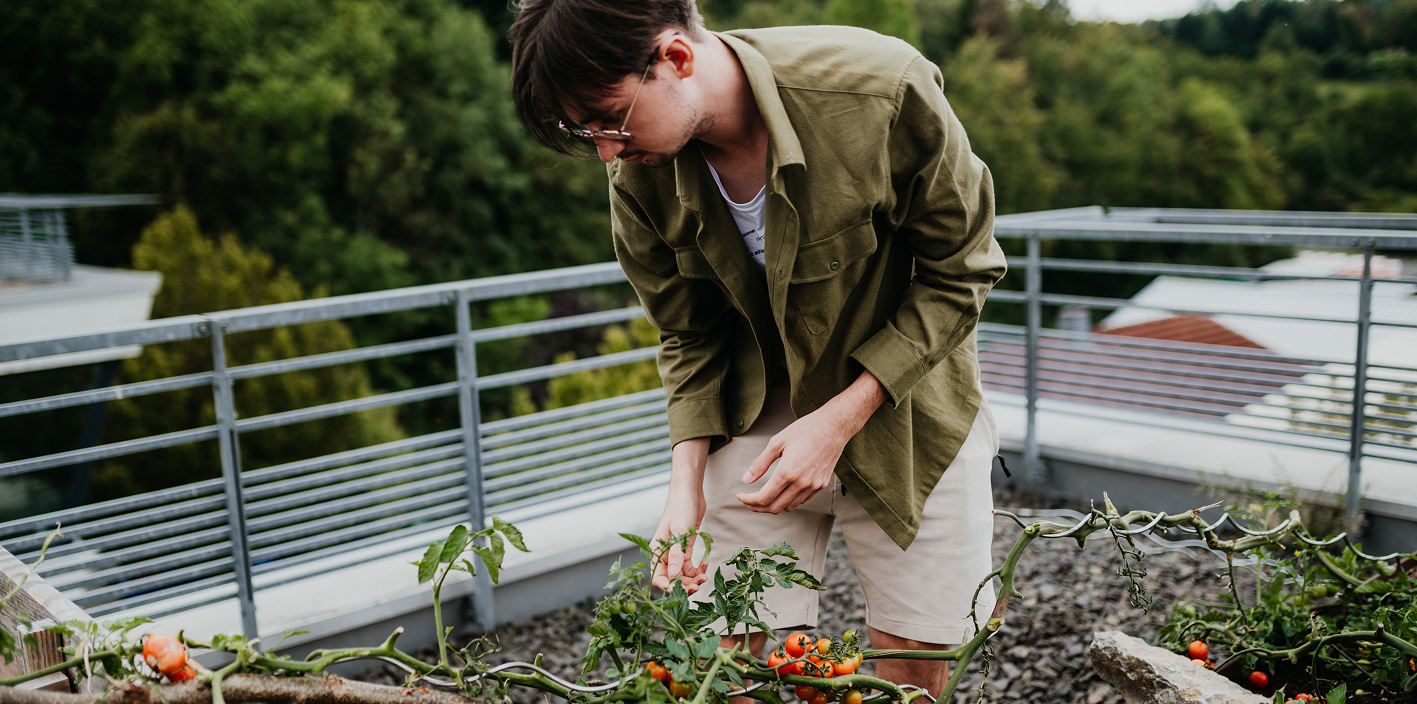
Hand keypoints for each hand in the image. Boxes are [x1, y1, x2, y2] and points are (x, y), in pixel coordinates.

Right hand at [652, 437, 710, 592]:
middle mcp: (665, 554)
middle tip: (699, 586)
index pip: (658, 576)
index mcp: (657, 550)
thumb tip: (674, 576)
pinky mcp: (686, 548)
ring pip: (682, 574)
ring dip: (693, 579)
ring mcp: (676, 552)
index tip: (683, 591)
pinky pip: (690, 566)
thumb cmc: (681, 507)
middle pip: (672, 578)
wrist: (689, 492)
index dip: (669, 587)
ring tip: (705, 577)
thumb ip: (677, 554)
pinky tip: (706, 564)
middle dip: (684, 585)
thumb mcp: (680, 531)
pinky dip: (698, 569)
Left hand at [736, 371, 885, 513]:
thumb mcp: (777, 443)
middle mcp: (801, 483)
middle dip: (757, 507)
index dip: (748, 501)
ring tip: (763, 496)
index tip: (740, 496)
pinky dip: (789, 500)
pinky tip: (782, 490)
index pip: (763, 498)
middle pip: (774, 507)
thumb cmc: (805, 430)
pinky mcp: (821, 484)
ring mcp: (813, 486)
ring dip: (774, 505)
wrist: (834, 426)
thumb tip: (746, 480)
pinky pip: (801, 500)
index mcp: (787, 473)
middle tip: (748, 500)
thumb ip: (760, 464)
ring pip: (789, 506)